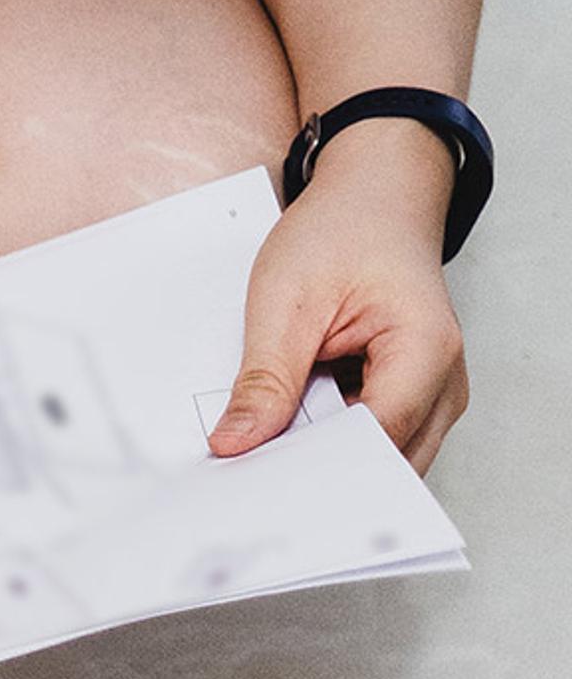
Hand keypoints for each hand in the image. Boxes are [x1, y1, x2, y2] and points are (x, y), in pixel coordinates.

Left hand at [214, 122, 469, 470]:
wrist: (374, 200)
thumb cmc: (343, 233)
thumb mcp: (285, 301)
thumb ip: (265, 379)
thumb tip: (235, 444)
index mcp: (426, 351)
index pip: (373, 440)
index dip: (313, 467)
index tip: (253, 479)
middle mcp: (444, 384)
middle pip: (382, 462)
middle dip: (317, 474)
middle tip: (245, 477)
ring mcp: (432, 396)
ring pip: (376, 459)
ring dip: (320, 460)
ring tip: (263, 450)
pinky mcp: (409, 398)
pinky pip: (368, 440)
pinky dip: (326, 442)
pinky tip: (284, 435)